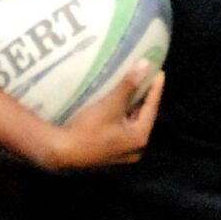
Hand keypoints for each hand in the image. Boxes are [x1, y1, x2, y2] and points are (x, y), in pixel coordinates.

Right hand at [36, 66, 163, 170]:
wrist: (61, 153)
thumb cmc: (87, 130)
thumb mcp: (110, 105)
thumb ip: (128, 85)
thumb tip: (144, 65)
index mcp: (140, 138)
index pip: (152, 108)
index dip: (155, 89)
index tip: (159, 72)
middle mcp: (135, 149)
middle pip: (143, 117)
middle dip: (144, 98)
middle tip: (146, 79)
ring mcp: (122, 154)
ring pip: (131, 125)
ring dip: (131, 108)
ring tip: (132, 89)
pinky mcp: (109, 153)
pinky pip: (121, 131)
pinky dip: (121, 117)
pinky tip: (116, 106)